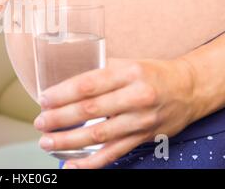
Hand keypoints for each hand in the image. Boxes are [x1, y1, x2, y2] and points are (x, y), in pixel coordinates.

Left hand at [33, 58, 195, 168]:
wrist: (188, 89)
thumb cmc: (151, 74)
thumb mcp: (127, 63)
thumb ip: (100, 71)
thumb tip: (65, 81)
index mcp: (128, 73)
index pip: (88, 84)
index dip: (62, 94)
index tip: (44, 99)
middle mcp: (135, 97)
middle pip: (90, 110)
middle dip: (60, 118)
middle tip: (40, 122)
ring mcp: (140, 121)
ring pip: (99, 135)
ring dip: (69, 140)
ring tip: (47, 142)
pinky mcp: (142, 138)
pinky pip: (114, 153)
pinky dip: (91, 162)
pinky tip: (72, 165)